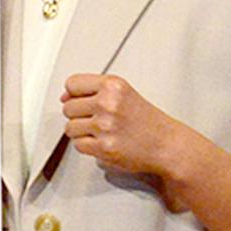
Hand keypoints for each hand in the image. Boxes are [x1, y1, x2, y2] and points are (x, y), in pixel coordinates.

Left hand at [61, 73, 178, 177]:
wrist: (166, 144)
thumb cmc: (147, 121)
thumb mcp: (123, 94)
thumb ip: (94, 91)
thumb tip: (64, 96)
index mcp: (113, 85)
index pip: (72, 83)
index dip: (73, 94)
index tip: (80, 100)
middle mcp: (108, 103)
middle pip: (68, 107)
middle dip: (78, 115)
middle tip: (96, 119)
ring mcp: (105, 126)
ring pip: (70, 128)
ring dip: (81, 132)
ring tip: (100, 132)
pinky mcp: (104, 147)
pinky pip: (78, 145)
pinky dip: (87, 146)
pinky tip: (102, 142)